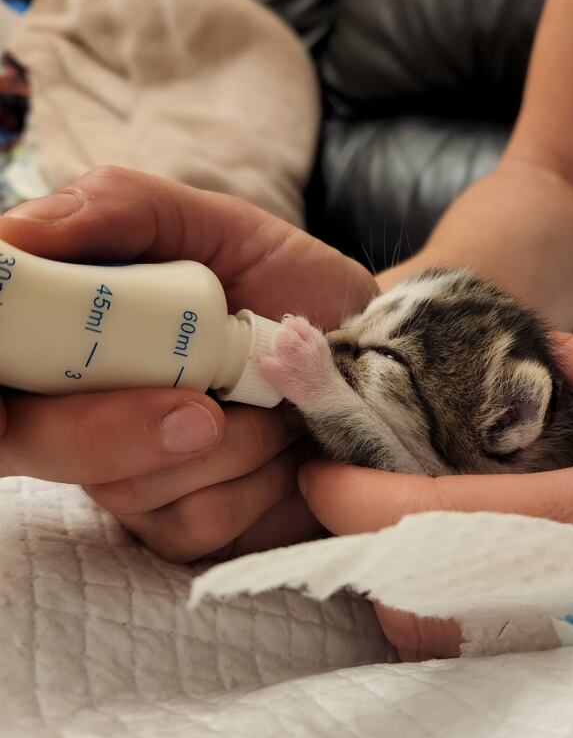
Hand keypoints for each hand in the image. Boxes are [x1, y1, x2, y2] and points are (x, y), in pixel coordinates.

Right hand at [0, 165, 376, 559]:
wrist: (370, 357)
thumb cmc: (284, 286)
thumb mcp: (217, 226)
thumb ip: (124, 210)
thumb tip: (22, 228)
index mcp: (69, 337)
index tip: (9, 393)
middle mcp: (78, 409)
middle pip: (28, 441)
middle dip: (100, 431)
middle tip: (200, 405)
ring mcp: (127, 475)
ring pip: (122, 486)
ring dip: (224, 442)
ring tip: (278, 395)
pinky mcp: (181, 527)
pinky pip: (190, 521)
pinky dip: (253, 479)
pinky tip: (285, 447)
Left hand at [299, 335, 572, 659]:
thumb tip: (497, 358)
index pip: (456, 521)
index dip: (369, 502)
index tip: (322, 472)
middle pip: (432, 594)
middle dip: (360, 545)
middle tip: (330, 489)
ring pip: (447, 632)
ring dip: (387, 577)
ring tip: (363, 514)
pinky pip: (479, 639)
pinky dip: (428, 600)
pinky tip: (415, 553)